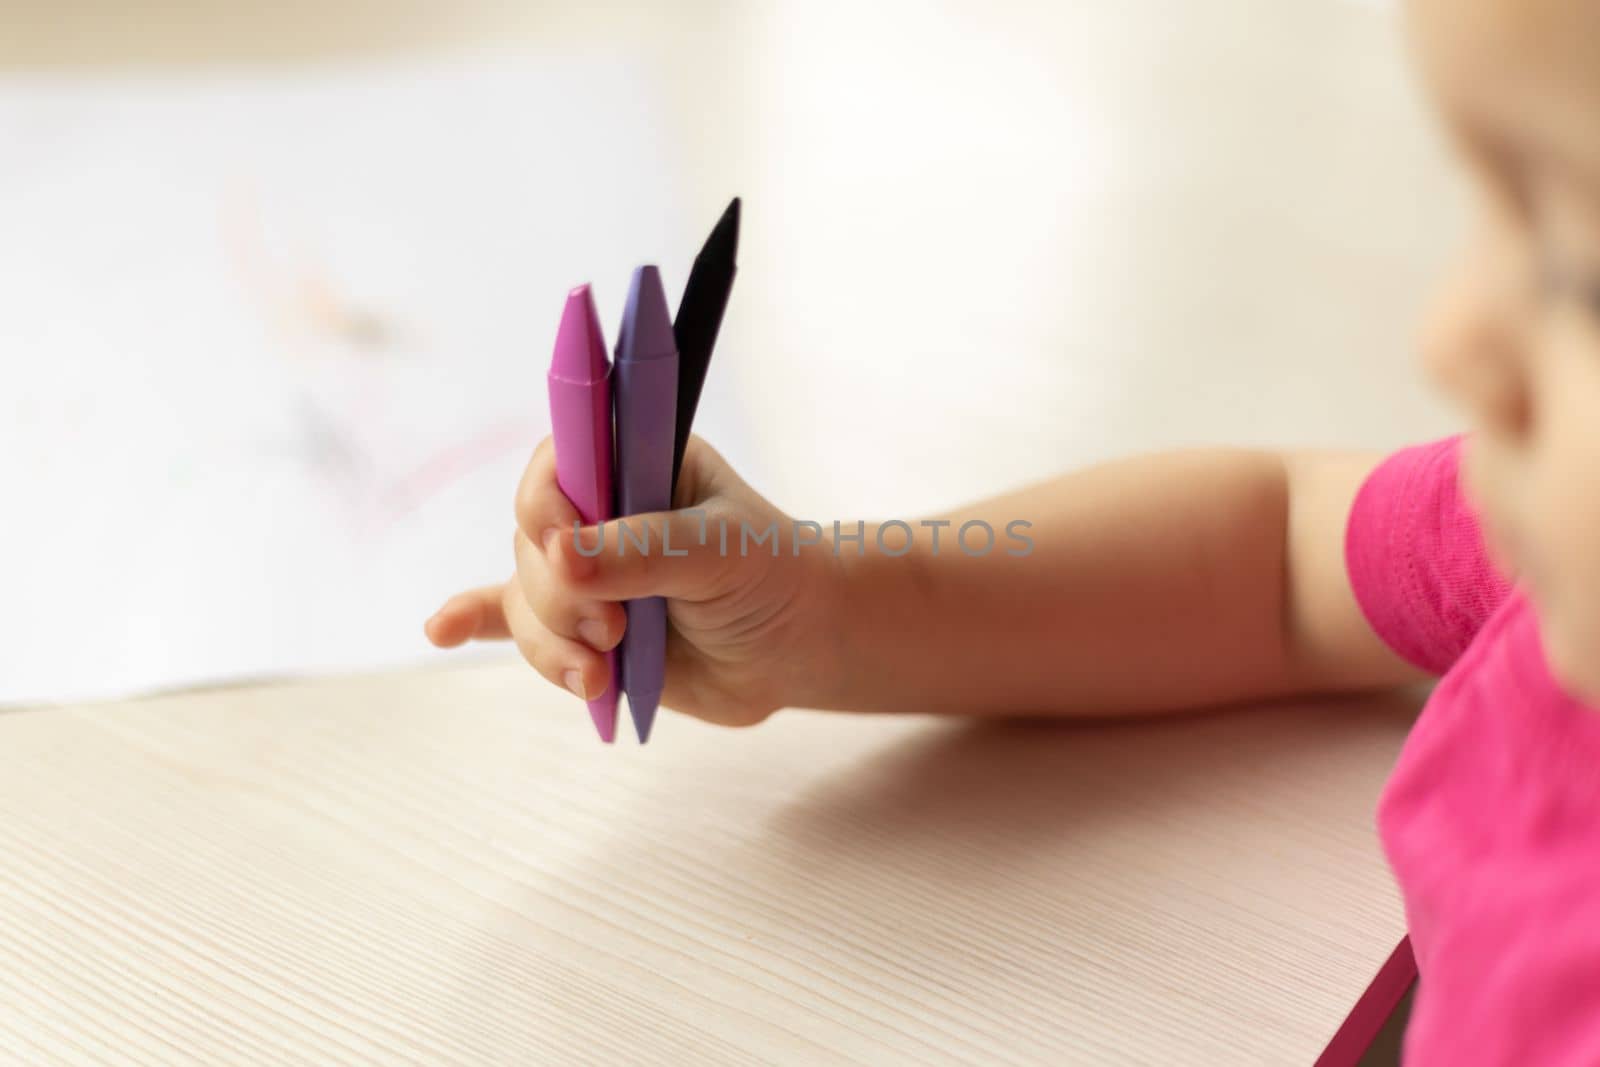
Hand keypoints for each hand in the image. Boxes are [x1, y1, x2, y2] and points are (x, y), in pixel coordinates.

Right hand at [425, 436, 843, 726]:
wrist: (795, 647)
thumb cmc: (771, 574)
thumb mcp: (722, 551)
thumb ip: (645, 551)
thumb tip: (561, 558)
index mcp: (633, 460)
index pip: (559, 457)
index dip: (547, 500)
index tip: (562, 539)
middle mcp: (598, 510)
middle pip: (531, 541)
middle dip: (563, 595)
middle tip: (616, 628)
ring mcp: (584, 571)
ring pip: (523, 599)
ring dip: (553, 642)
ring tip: (604, 668)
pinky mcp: (577, 627)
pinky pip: (508, 619)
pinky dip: (474, 621)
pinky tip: (443, 628)